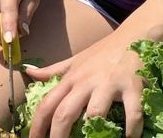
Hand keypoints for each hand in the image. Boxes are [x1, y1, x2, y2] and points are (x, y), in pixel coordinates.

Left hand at [25, 34, 145, 137]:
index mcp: (71, 79)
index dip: (37, 125)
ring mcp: (109, 84)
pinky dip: (132, 128)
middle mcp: (86, 82)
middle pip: (65, 113)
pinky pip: (132, 113)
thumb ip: (53, 70)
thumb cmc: (103, 53)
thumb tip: (28, 71)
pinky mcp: (132, 87)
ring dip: (93, 133)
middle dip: (58, 136)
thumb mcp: (75, 61)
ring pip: (95, 113)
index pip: (47, 104)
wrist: (135, 35)